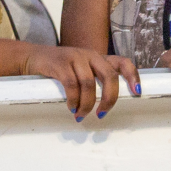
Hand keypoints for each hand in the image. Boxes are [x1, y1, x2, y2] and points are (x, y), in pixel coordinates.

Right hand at [22, 45, 140, 120]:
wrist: (32, 57)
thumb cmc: (59, 69)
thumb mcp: (80, 70)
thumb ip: (94, 80)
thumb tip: (106, 106)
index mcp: (98, 58)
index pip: (123, 62)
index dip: (133, 76)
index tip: (137, 92)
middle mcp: (90, 55)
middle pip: (110, 76)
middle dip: (109, 98)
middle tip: (102, 114)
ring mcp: (75, 57)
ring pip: (89, 83)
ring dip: (87, 104)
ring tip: (81, 115)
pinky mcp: (60, 64)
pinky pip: (71, 84)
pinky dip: (73, 100)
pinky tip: (71, 108)